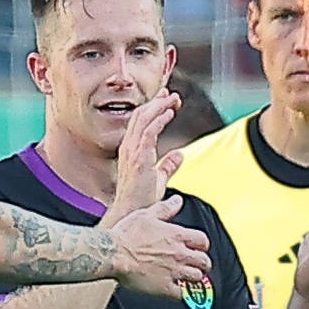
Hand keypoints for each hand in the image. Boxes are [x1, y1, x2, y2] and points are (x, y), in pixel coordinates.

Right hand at [102, 88, 183, 228]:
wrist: (132, 213)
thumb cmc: (141, 200)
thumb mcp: (158, 178)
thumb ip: (168, 165)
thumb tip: (179, 155)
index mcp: (131, 150)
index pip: (141, 122)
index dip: (153, 108)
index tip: (166, 100)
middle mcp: (129, 147)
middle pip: (141, 116)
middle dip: (157, 102)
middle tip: (172, 95)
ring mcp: (131, 151)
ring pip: (143, 119)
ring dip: (159, 106)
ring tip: (173, 99)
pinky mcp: (138, 158)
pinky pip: (147, 132)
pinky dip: (158, 119)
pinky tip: (169, 113)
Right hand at [108, 196, 211, 301]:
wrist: (113, 254)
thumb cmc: (126, 235)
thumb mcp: (147, 215)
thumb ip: (165, 208)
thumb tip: (177, 201)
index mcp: (177, 235)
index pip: (202, 241)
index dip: (202, 245)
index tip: (198, 248)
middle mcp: (180, 254)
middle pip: (204, 261)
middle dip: (203, 264)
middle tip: (198, 266)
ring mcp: (174, 272)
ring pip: (196, 278)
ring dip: (194, 278)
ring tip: (188, 279)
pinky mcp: (164, 288)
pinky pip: (182, 295)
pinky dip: (182, 294)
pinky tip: (178, 291)